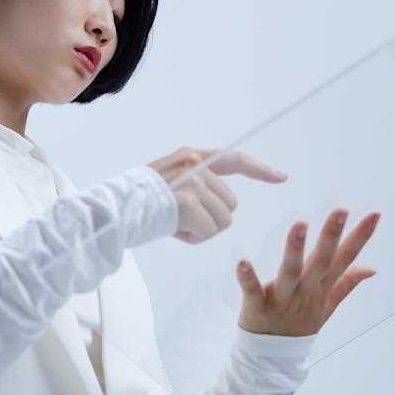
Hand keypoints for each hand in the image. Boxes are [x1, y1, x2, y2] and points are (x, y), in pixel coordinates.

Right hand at [147, 148, 287, 244]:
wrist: (112, 210)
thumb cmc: (134, 203)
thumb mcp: (168, 180)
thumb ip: (193, 182)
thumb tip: (220, 204)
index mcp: (191, 156)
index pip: (234, 159)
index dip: (260, 169)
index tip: (282, 177)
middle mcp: (195, 164)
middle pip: (230, 204)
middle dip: (211, 219)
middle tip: (180, 220)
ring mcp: (193, 182)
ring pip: (223, 220)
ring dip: (202, 230)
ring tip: (174, 224)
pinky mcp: (189, 202)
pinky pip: (209, 231)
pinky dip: (193, 238)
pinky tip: (173, 231)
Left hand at [235, 209, 379, 335]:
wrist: (273, 360)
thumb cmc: (299, 325)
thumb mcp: (327, 306)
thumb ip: (347, 283)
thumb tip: (372, 268)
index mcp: (321, 288)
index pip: (345, 259)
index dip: (360, 237)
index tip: (374, 214)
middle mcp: (305, 292)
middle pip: (321, 262)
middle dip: (331, 236)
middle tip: (340, 210)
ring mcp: (282, 300)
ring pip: (291, 272)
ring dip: (295, 249)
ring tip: (300, 224)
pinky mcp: (258, 307)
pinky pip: (252, 291)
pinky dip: (247, 278)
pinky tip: (242, 262)